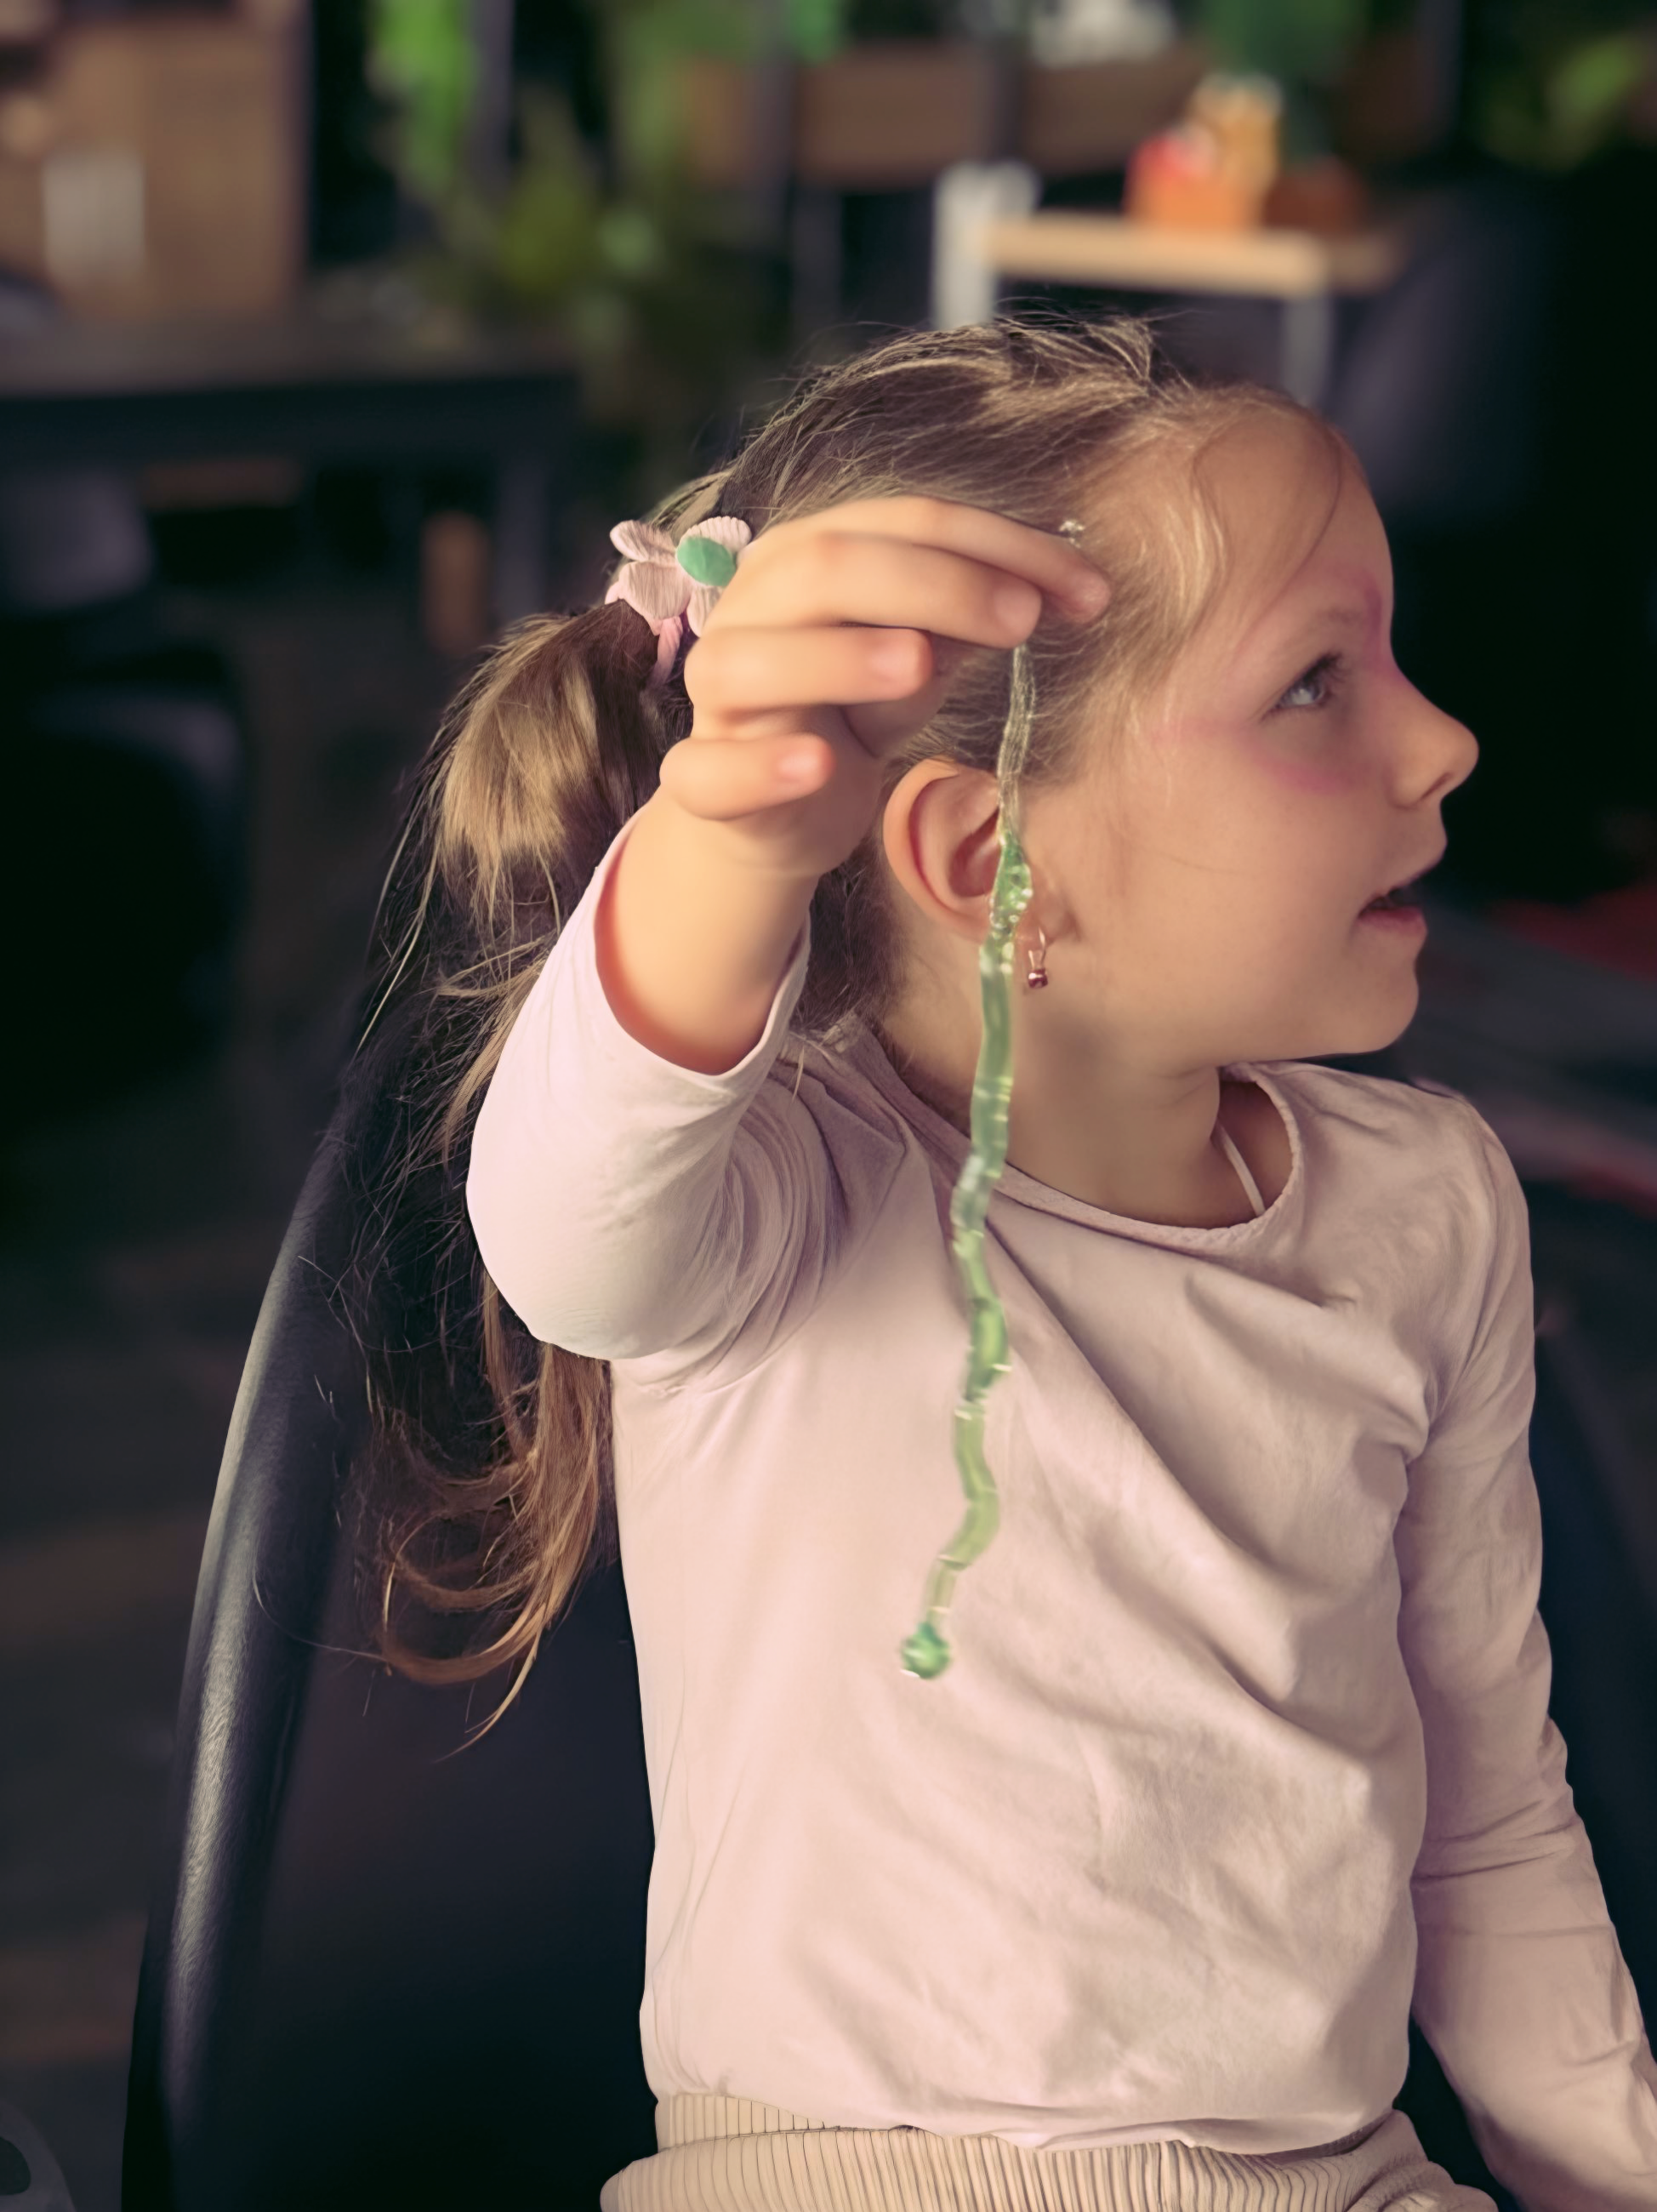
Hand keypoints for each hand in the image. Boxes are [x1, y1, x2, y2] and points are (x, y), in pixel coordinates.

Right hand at [660, 497, 1109, 882]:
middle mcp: (750, 610)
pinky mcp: (704, 781)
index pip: (902, 524)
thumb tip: (1049, 586)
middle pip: (828, 568)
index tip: (1086, 591)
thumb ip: (964, 616)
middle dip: (933, 583)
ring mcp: (718, 697)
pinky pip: (712, 771)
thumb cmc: (851, 713)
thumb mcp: (920, 655)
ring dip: (839, 656)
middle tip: (1022, 619)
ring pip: (755, 660)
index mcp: (804, 559)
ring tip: (918, 666)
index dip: (998, 546)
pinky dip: (765, 766)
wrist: (778, 814)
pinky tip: (820, 765)